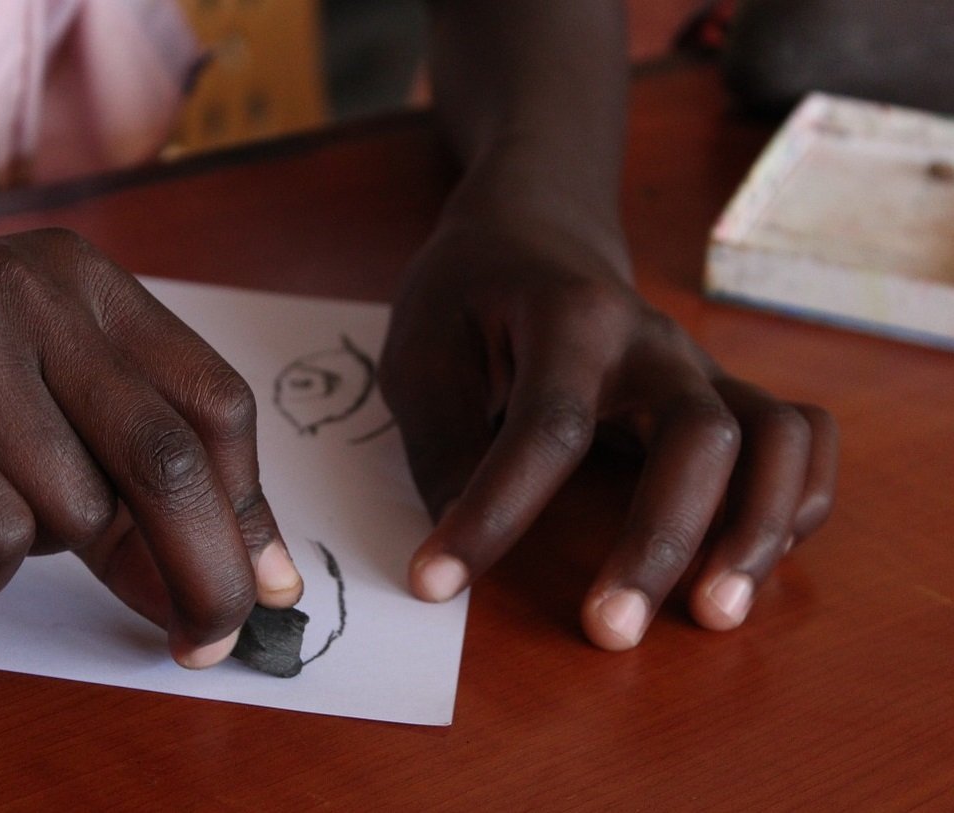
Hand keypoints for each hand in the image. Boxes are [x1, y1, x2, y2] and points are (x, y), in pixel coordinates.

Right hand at [0, 228, 301, 666]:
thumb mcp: (37, 418)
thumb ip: (134, 481)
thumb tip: (250, 579)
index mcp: (83, 281)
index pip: (212, 402)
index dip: (247, 508)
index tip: (261, 586)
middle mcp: (30, 290)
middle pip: (168, 458)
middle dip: (204, 570)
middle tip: (209, 642)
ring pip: (73, 511)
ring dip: (39, 551)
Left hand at [380, 223, 836, 649]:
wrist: (532, 232)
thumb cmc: (468, 295)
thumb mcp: (423, 354)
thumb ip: (445, 441)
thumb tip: (464, 537)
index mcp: (569, 317)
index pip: (548, 428)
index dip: (494, 516)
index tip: (436, 583)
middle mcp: (652, 342)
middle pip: (699, 436)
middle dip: (660, 543)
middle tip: (610, 632)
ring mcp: (700, 367)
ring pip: (777, 437)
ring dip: (757, 531)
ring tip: (715, 615)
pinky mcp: (722, 394)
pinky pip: (803, 441)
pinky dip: (797, 503)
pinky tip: (751, 562)